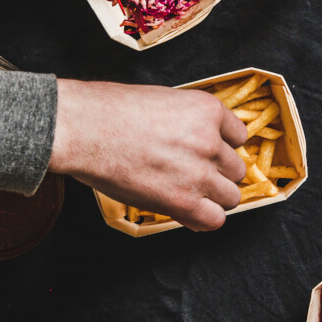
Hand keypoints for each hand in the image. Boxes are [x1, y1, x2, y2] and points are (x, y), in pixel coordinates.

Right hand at [49, 80, 246, 230]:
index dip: (221, 146)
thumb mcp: (162, 101)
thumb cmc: (110, 111)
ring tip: (188, 193)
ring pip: (231, 196)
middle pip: (236, 168)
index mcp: (207, 109)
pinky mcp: (183, 201)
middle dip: (217, 173)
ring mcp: (199, 172)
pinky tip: (188, 211)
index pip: (238, 136)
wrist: (82, 129)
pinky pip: (214, 220)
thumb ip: (189, 122)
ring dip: (213, 197)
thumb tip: (198, 141)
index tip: (205, 152)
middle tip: (191, 174)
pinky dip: (203, 218)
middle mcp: (210, 140)